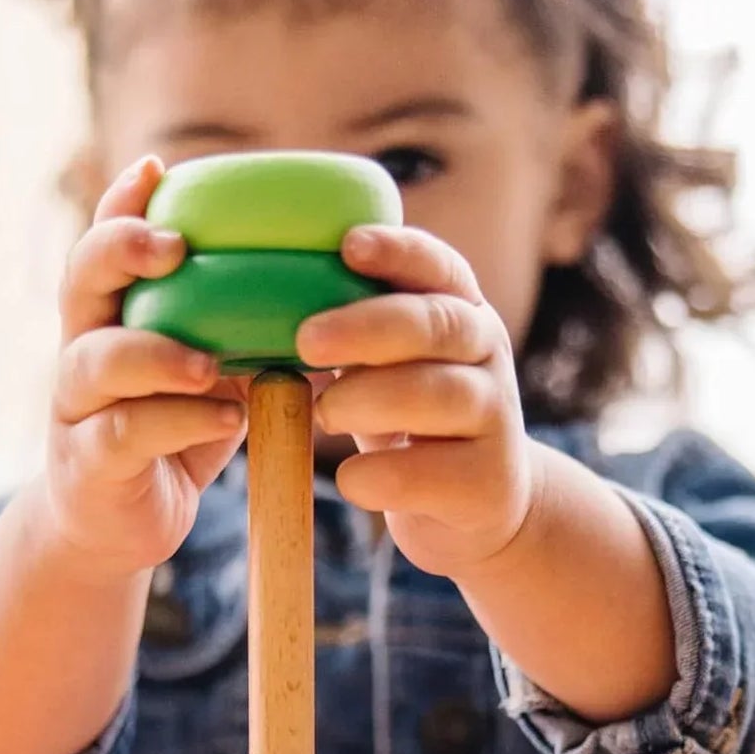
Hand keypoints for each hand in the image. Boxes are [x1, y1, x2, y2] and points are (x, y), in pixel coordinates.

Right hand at [44, 156, 248, 578]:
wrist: (118, 526)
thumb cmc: (169, 436)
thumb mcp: (206, 377)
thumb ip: (238, 335)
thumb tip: (331, 295)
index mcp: (110, 318)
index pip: (102, 246)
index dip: (120, 205)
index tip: (156, 168)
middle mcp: (81, 352)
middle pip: (80, 283)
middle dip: (121, 252)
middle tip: (174, 247)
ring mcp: (76, 409)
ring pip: (98, 362)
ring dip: (157, 354)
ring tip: (210, 364)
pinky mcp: (89, 464)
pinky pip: (124, 434)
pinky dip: (178, 422)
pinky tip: (228, 421)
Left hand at [297, 227, 536, 581]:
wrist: (479, 508)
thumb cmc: (415, 426)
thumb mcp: (392, 372)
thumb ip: (355, 341)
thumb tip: (260, 311)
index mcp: (462, 315)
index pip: (438, 268)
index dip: (397, 251)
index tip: (347, 246)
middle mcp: (488, 357)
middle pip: (436, 326)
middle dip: (367, 327)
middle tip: (306, 339)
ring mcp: (494, 420)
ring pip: (439, 394)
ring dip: (368, 399)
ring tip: (325, 415)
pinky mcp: (486, 483)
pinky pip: (428, 472)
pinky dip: (378, 475)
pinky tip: (351, 479)